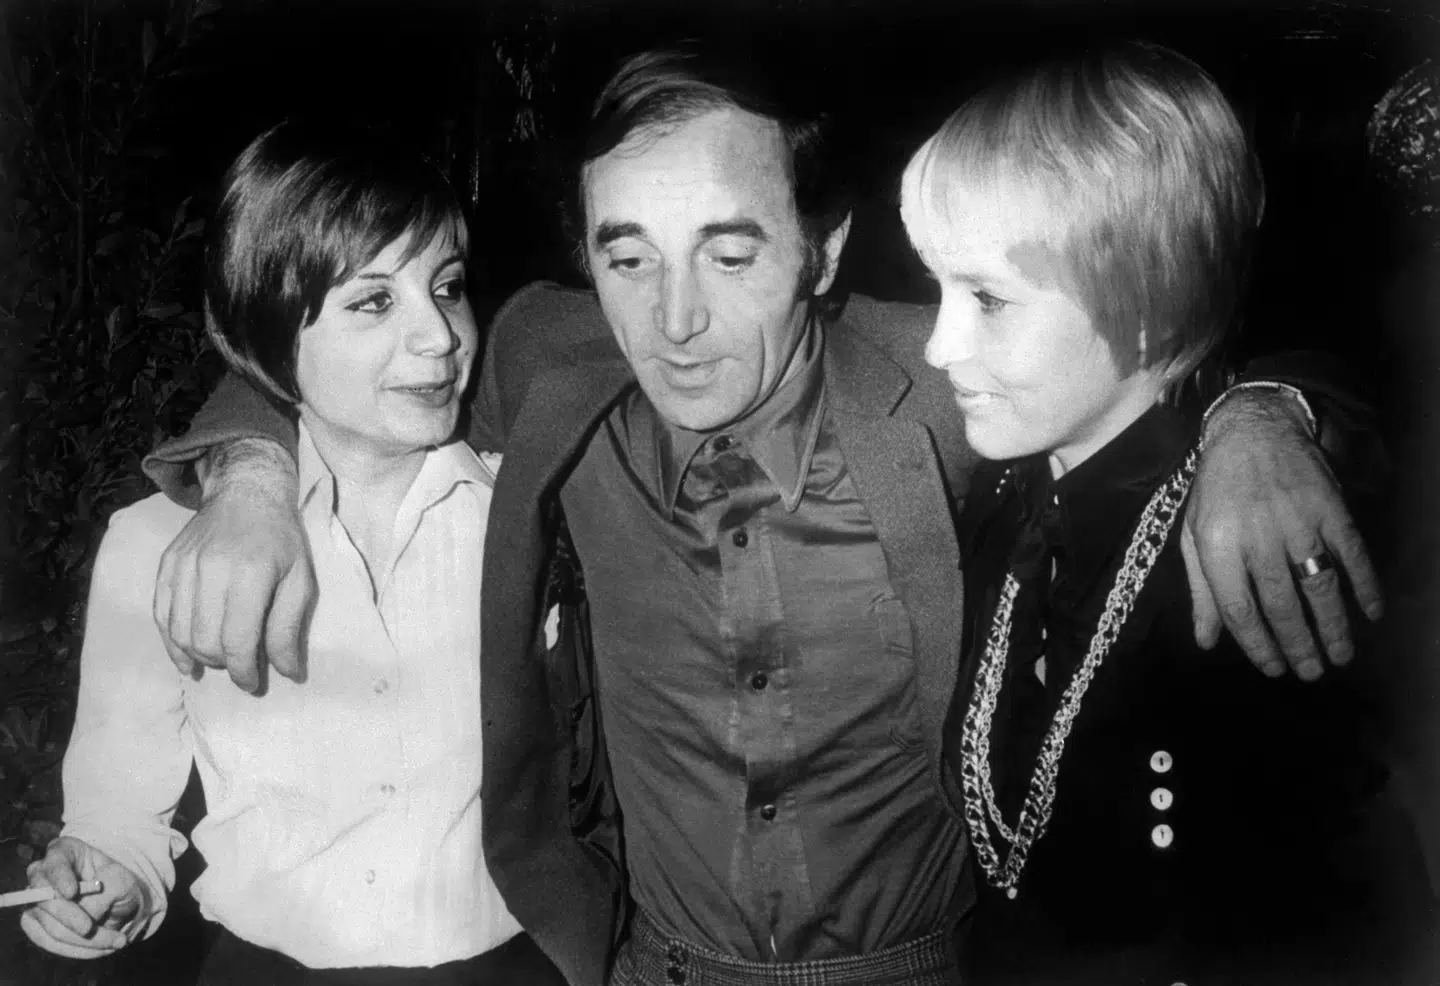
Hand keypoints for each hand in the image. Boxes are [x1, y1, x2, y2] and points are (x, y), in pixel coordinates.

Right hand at [20, 837, 152, 958]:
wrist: (118, 903)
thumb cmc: (118, 884)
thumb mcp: (122, 882)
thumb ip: (105, 893)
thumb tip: (88, 915)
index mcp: (64, 851)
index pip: (55, 863)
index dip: (60, 878)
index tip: (72, 892)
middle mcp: (43, 874)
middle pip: (45, 899)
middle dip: (69, 918)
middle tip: (90, 929)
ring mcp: (36, 901)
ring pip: (50, 926)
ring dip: (83, 940)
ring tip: (116, 941)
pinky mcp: (36, 925)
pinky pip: (50, 943)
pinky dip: (77, 949)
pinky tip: (103, 949)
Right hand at [152, 437, 314, 692]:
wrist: (246, 495)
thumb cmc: (280, 542)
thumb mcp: (300, 581)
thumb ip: (290, 628)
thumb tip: (289, 673)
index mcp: (250, 574)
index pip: (237, 641)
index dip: (244, 672)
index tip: (253, 683)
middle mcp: (211, 570)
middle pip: (206, 642)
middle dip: (224, 665)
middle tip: (241, 667)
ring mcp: (183, 567)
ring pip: (180, 633)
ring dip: (199, 656)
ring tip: (219, 658)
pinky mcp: (166, 566)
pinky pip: (161, 616)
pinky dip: (172, 643)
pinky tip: (187, 658)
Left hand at [1184, 390, 1381, 679]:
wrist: (1252, 431)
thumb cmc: (1217, 490)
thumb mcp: (1194, 535)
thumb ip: (1202, 590)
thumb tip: (1206, 640)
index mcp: (1218, 543)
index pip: (1239, 608)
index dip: (1257, 645)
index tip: (1273, 668)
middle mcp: (1258, 536)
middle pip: (1282, 604)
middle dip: (1299, 644)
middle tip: (1312, 672)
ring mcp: (1297, 521)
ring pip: (1319, 585)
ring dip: (1333, 626)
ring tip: (1341, 655)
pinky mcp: (1330, 508)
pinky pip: (1351, 553)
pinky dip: (1365, 584)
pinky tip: (1372, 611)